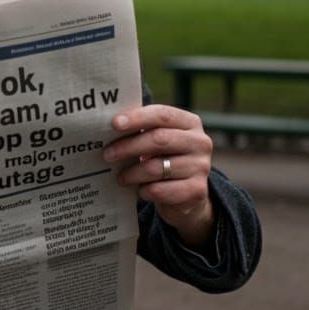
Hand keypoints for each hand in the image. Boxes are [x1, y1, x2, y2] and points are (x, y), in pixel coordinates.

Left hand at [103, 104, 214, 247]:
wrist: (187, 194)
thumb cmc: (164, 159)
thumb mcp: (158, 140)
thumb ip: (142, 130)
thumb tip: (108, 127)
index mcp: (190, 122)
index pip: (162, 114)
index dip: (137, 118)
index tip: (114, 124)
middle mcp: (200, 142)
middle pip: (159, 139)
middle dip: (128, 147)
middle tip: (107, 154)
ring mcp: (201, 167)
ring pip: (156, 167)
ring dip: (132, 173)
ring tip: (120, 177)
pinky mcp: (197, 190)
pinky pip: (160, 190)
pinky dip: (144, 190)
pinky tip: (139, 190)